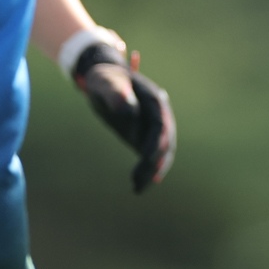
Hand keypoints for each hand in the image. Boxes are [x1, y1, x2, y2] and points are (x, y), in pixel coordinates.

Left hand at [72, 40, 177, 192]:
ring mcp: (153, 128)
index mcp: (154, 100)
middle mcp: (159, 115)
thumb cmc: (104, 79)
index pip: (160, 125)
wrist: (103, 82)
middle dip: (155, 163)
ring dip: (151, 171)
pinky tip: (138, 185)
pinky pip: (149, 157)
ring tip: (136, 189)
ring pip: (159, 153)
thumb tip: (129, 111)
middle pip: (164, 143)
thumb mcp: (105, 82)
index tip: (148, 159)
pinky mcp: (144, 138)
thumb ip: (116, 92)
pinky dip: (146, 170)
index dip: (156, 142)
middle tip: (140, 181)